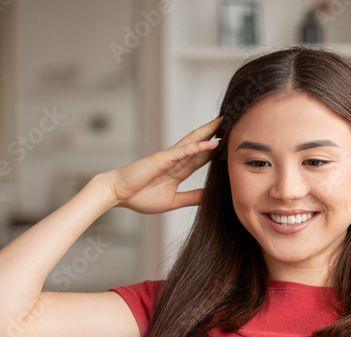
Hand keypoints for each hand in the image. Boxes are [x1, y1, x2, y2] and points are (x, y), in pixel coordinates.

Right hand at [108, 116, 222, 213]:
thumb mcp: (173, 201)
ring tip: (224, 121)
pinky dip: (199, 146)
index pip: (200, 158)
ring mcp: (169, 158)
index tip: (230, 143)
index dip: (215, 150)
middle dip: (215, 133)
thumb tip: (210, 196)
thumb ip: (192, 197)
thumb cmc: (140, 197)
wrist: (118, 194)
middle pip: (200, 144)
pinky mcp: (163, 159)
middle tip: (232, 122)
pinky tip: (212, 141)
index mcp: (177, 171)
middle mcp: (175, 161)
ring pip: (194, 141)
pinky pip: (184, 151)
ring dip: (209, 132)